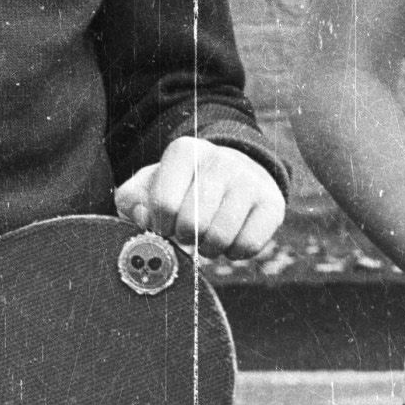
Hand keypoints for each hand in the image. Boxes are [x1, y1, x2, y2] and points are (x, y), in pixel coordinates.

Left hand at [114, 138, 284, 261]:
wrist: (235, 173)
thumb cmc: (183, 187)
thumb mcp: (149, 186)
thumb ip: (132, 201)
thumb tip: (144, 219)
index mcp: (184, 151)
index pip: (164, 204)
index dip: (160, 226)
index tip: (164, 225)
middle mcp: (220, 159)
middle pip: (192, 224)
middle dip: (183, 238)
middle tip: (186, 234)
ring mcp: (249, 180)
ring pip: (219, 238)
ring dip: (208, 249)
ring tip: (206, 238)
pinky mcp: (272, 203)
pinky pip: (248, 246)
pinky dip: (234, 254)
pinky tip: (230, 240)